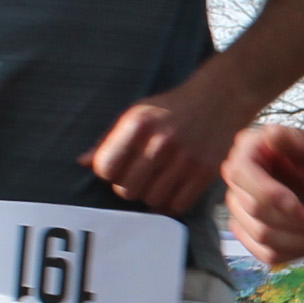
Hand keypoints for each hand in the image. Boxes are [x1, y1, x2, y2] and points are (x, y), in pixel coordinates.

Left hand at [86, 80, 238, 215]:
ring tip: (157, 181)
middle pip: (126, 190)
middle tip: (139, 176)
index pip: (105, 168)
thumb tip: (82, 162)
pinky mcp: (205, 172)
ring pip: (151, 200)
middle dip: (128, 187)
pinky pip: (177, 205)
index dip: (108, 173)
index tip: (118, 167)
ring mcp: (185, 159)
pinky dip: (171, 202)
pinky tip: (173, 188)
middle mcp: (160, 142)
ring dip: (151, 195)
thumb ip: (109, 138)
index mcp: (139, 123)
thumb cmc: (172, 107)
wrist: (221, 97)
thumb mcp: (138, 112)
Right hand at [224, 124, 303, 266]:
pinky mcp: (248, 233)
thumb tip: (270, 134)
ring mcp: (239, 209)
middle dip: (301, 222)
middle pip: (257, 212)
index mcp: (246, 152)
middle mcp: (236, 181)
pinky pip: (266, 254)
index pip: (242, 176)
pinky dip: (296, 253)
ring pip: (263, 238)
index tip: (298, 207)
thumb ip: (296, 142)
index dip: (268, 195)